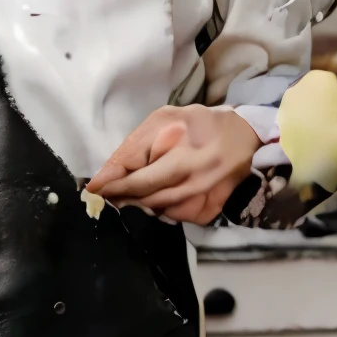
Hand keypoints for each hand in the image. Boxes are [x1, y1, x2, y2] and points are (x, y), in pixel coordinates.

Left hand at [88, 105, 261, 224]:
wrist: (243, 134)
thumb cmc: (197, 123)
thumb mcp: (162, 119)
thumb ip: (135, 146)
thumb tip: (109, 174)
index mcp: (181, 151)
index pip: (138, 176)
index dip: (112, 184)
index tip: (93, 189)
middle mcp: (196, 176)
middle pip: (147, 197)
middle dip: (123, 196)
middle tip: (107, 194)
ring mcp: (206, 195)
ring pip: (160, 210)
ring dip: (141, 203)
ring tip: (132, 193)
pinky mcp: (213, 207)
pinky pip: (179, 216)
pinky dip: (165, 210)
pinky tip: (161, 198)